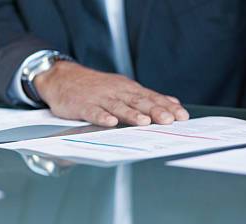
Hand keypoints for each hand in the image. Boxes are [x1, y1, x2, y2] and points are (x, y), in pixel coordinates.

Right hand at [35, 61, 188, 126]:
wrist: (63, 78)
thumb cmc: (97, 87)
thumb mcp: (125, 89)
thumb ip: (148, 98)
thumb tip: (173, 103)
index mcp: (129, 90)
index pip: (152, 98)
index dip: (167, 107)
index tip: (182, 116)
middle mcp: (117, 92)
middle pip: (139, 102)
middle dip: (155, 110)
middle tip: (169, 120)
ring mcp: (100, 98)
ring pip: (118, 107)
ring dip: (131, 114)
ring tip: (144, 122)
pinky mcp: (83, 105)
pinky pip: (93, 112)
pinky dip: (101, 117)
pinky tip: (110, 122)